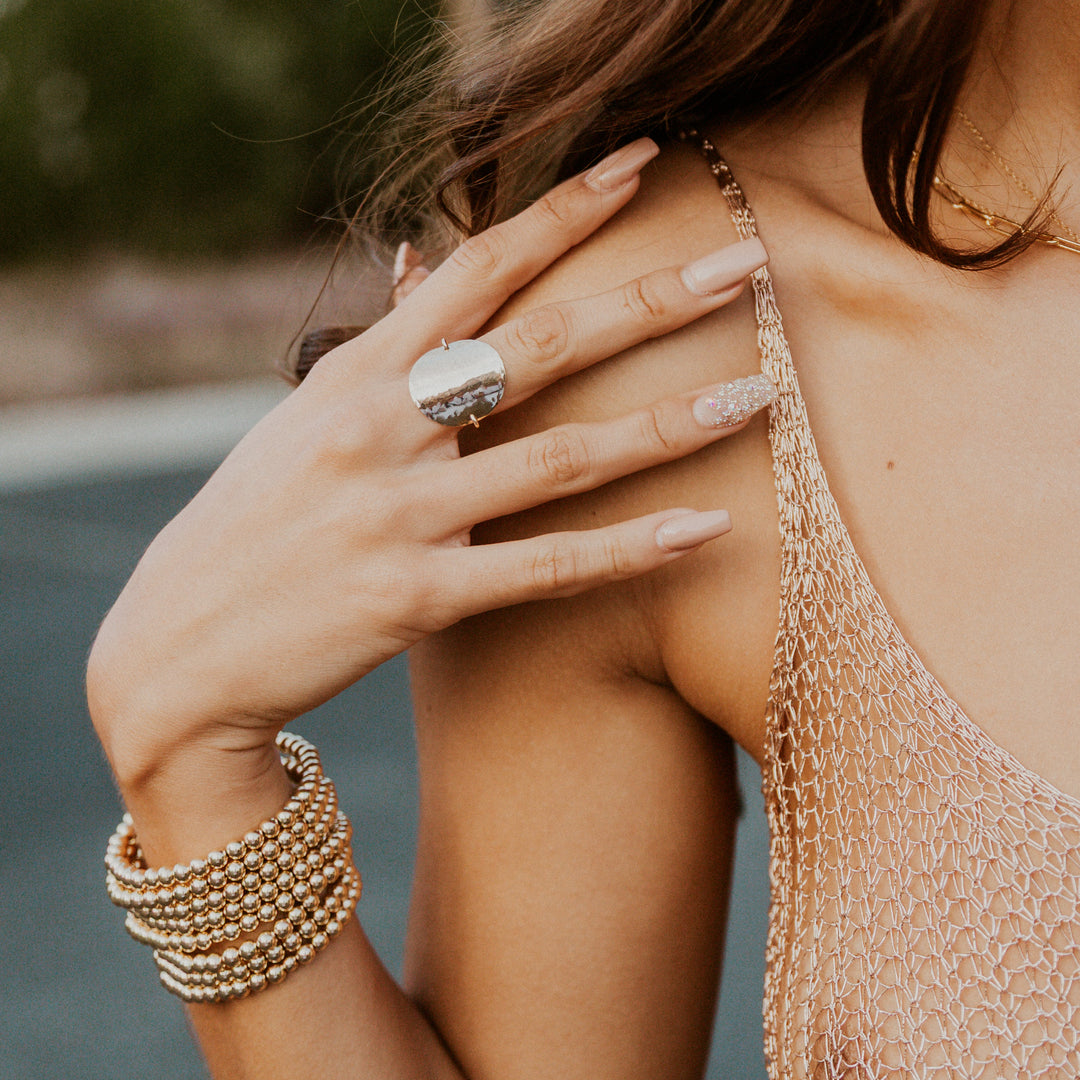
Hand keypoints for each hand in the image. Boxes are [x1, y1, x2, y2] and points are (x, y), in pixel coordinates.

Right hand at [88, 137, 771, 778]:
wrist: (180, 647)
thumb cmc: (253, 523)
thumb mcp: (303, 417)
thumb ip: (377, 348)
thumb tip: (413, 263)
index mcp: (357, 372)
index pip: (477, 266)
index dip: (565, 210)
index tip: (642, 164)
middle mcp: (382, 428)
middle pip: (541, 345)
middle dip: (650, 297)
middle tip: (744, 262)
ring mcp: (400, 513)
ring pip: (562, 458)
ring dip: (669, 424)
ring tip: (758, 395)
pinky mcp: (416, 599)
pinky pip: (544, 568)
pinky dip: (629, 550)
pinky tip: (707, 528)